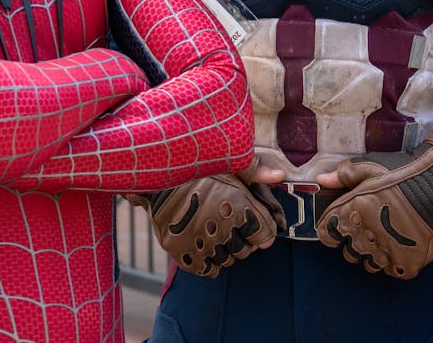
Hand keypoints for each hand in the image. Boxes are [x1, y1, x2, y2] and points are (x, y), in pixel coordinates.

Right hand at [127, 160, 286, 277]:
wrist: (152, 180)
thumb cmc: (193, 170)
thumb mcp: (225, 162)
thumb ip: (254, 171)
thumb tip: (281, 176)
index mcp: (236, 204)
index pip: (265, 233)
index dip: (263, 231)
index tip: (255, 226)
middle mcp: (222, 226)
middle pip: (246, 250)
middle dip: (243, 241)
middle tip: (230, 226)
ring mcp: (201, 242)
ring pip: (228, 260)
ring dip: (226, 250)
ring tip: (214, 233)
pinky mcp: (184, 253)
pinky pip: (208, 269)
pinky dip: (209, 262)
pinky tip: (204, 246)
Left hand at [315, 114, 432, 279]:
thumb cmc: (405, 173)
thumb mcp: (370, 166)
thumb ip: (343, 175)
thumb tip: (321, 179)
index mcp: (352, 211)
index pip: (327, 233)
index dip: (332, 230)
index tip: (340, 227)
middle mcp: (365, 234)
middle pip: (349, 252)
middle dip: (355, 242)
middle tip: (371, 228)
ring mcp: (386, 251)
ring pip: (369, 264)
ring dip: (374, 254)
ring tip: (388, 237)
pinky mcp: (407, 263)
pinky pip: (392, 271)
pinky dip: (395, 262)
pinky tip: (402, 245)